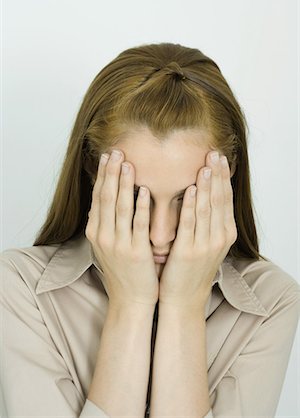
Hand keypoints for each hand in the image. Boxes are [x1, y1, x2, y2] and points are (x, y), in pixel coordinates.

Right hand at [85, 149, 158, 307]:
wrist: (131, 300)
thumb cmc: (123, 271)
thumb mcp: (108, 245)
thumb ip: (107, 223)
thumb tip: (106, 200)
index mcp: (96, 232)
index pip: (99, 197)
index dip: (103, 175)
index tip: (108, 156)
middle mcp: (102, 236)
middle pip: (106, 198)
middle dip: (111, 173)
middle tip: (116, 151)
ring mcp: (118, 244)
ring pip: (120, 208)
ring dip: (123, 184)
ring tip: (127, 164)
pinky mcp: (135, 252)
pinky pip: (137, 225)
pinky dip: (140, 207)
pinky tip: (144, 191)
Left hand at [158, 151, 236, 309]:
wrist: (183, 300)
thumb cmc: (191, 270)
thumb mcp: (205, 243)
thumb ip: (206, 221)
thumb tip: (202, 195)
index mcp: (225, 234)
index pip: (225, 199)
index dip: (223, 177)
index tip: (219, 157)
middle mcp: (219, 238)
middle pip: (219, 200)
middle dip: (217, 175)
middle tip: (215, 152)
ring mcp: (205, 245)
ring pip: (208, 209)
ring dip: (208, 185)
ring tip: (206, 164)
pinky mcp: (188, 252)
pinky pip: (191, 224)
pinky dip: (192, 205)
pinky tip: (192, 189)